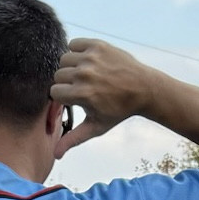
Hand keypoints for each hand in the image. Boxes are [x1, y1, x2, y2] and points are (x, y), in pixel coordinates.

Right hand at [50, 39, 158, 158]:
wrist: (144, 89)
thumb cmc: (119, 110)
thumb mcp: (96, 127)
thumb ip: (74, 138)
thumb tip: (56, 155)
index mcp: (82, 94)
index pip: (54, 92)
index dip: (63, 97)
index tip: (76, 99)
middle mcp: (85, 74)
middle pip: (58, 75)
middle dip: (67, 82)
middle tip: (83, 88)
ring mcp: (91, 58)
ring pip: (64, 59)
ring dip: (71, 67)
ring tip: (85, 75)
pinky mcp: (97, 45)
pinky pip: (74, 44)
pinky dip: (77, 51)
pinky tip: (88, 62)